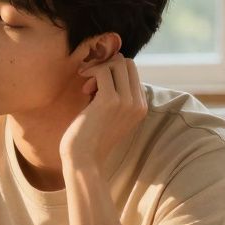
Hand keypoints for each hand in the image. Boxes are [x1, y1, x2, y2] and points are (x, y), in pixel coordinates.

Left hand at [58, 53, 147, 173]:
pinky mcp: (110, 100)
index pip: (132, 73)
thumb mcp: (110, 115)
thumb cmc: (91, 138)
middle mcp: (138, 103)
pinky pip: (103, 70)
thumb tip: (108, 66)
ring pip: (117, 63)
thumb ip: (115, 95)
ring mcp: (126, 101)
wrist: (84, 160)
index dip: (112, 74)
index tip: (96, 88)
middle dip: (106, 67)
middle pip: (127, 63)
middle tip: (90, 84)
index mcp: (141, 107)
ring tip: (86, 89)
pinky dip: (91, 73)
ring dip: (97, 70)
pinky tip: (83, 89)